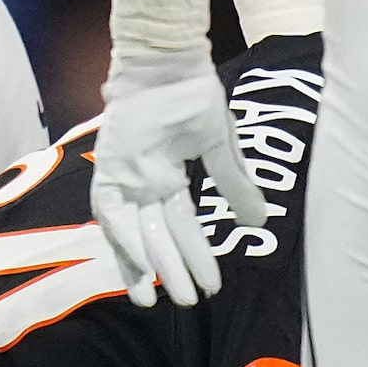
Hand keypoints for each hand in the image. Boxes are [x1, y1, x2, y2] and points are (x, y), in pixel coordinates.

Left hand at [88, 46, 266, 308]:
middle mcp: (144, 183)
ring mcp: (124, 176)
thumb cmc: (192, 96)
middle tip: (187, 303)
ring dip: (142, 265)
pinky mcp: (109, 167)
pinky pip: (110, 210)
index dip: (197, 256)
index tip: (212, 286)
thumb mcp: (222, 147)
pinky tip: (138, 262)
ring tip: (153, 298)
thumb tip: (258, 223)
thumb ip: (236, 186)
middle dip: (172, 271)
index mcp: (170, 179)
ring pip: (131, 231)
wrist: (166, 62)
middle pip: (157, 237)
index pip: (183, 228)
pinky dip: (123, 237)